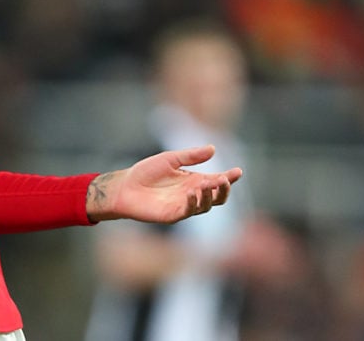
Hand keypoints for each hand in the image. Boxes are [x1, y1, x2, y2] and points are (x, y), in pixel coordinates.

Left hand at [87, 145, 242, 223]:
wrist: (125, 186)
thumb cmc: (146, 173)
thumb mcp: (170, 159)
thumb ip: (191, 156)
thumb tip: (213, 148)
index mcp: (194, 180)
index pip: (217, 180)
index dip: (230, 177)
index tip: (238, 171)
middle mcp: (193, 194)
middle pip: (218, 197)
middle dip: (224, 189)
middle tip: (223, 179)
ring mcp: (184, 205)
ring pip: (206, 205)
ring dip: (209, 195)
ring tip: (207, 184)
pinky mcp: (173, 214)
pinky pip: (189, 211)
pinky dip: (193, 203)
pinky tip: (191, 193)